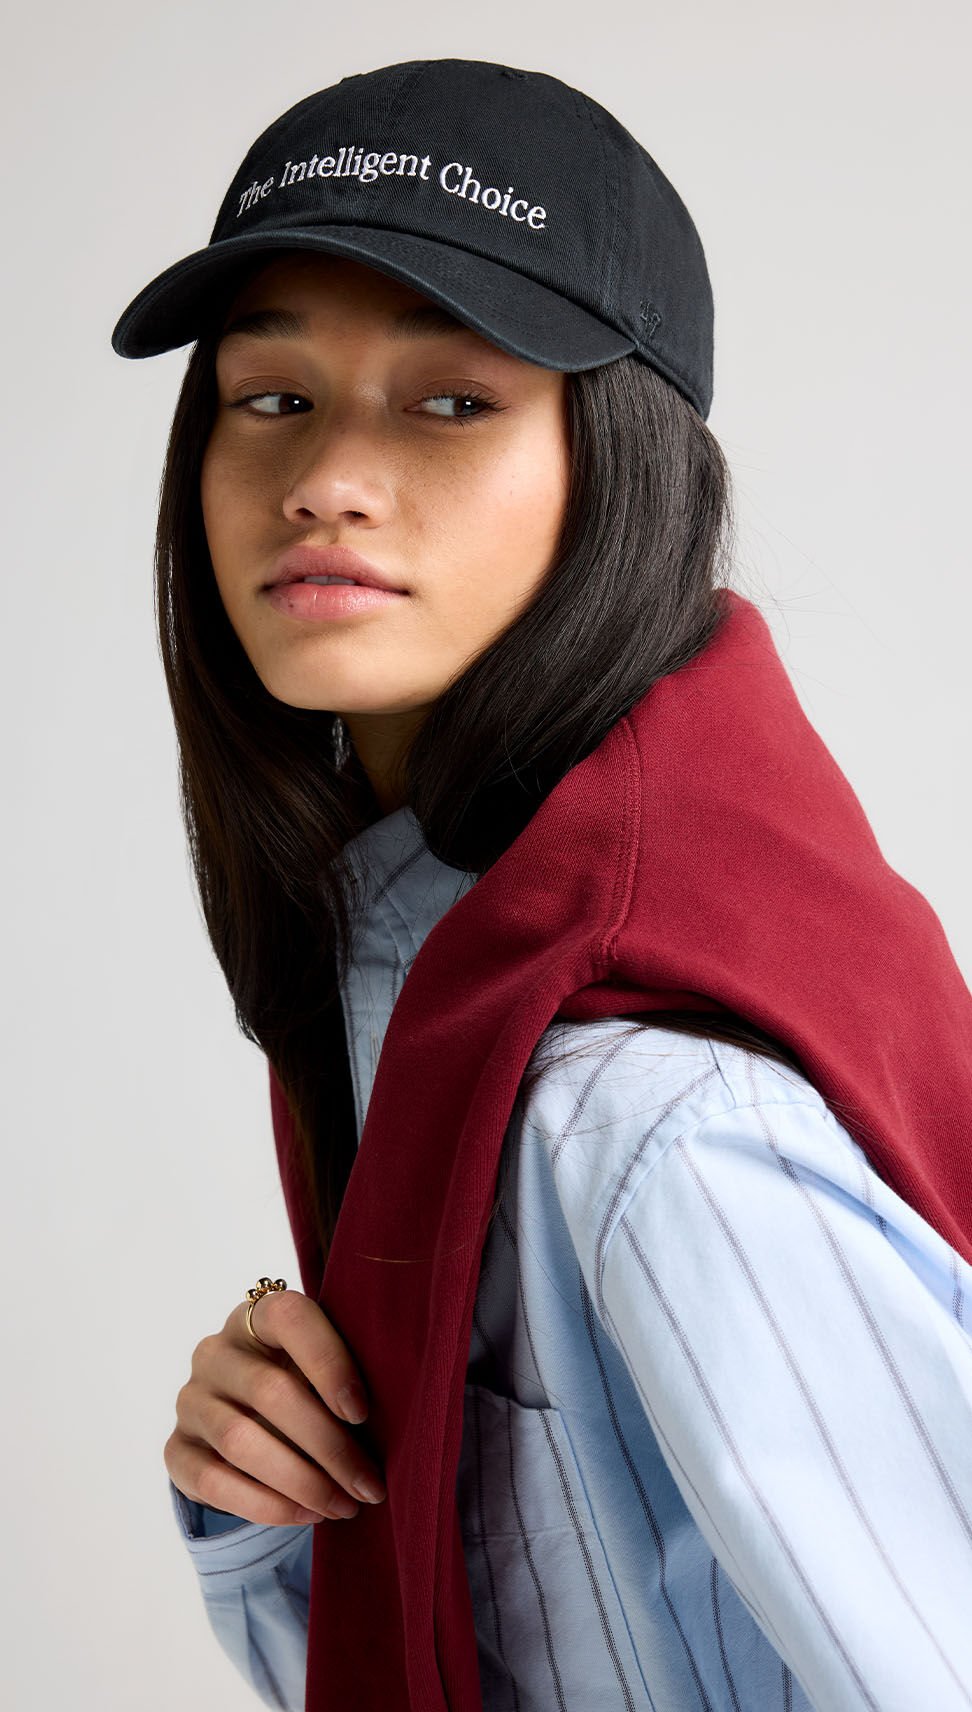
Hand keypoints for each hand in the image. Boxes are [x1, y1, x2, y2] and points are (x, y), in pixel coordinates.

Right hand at [165, 1288, 386, 1524]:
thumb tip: (401, 1415)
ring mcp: (191, 1400)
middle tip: (369, 1485)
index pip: (289, 1319)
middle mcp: (216, 1352)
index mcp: (257, 1316)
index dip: (328, 1362)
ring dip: (302, 1482)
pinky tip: (307, 1516)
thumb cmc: (303, 1384)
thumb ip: (348, 1373)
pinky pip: (215, 1481)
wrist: (245, 1418)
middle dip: (329, 1446)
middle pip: (271, 1393)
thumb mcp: (322, 1366)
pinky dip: (267, 1506)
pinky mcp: (176, 1449)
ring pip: (241, 1441)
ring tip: (345, 1506)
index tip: (363, 1412)